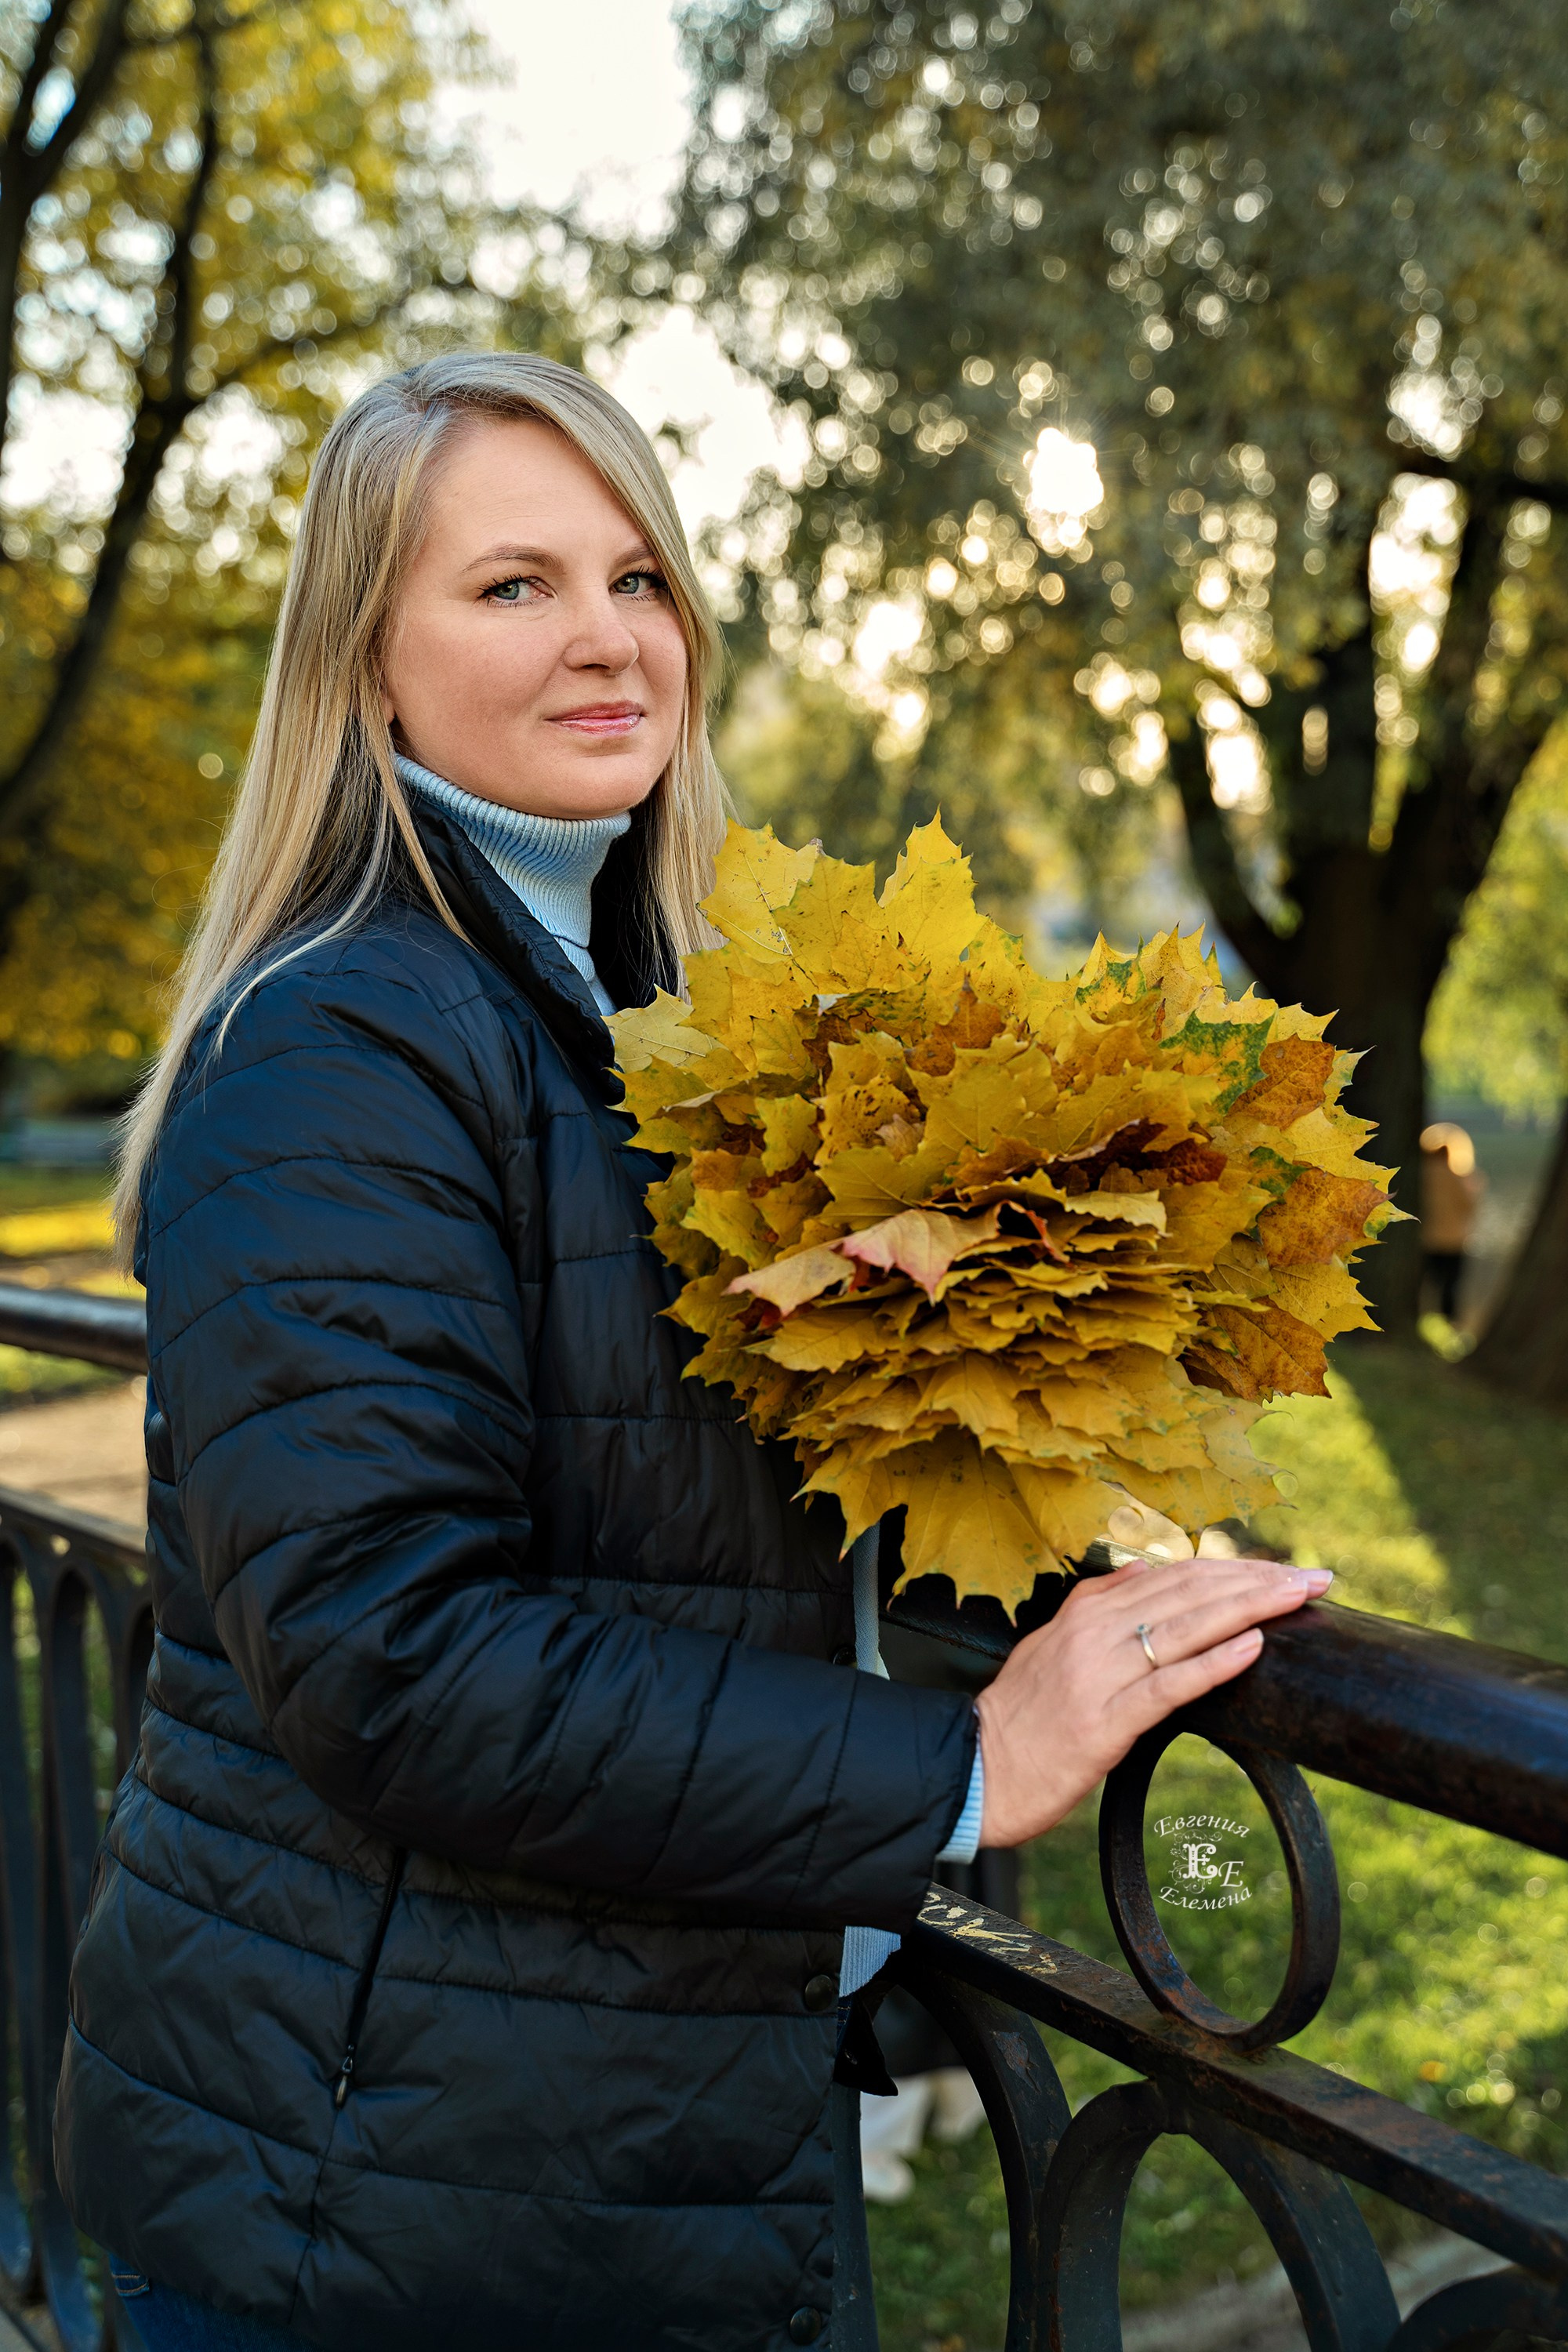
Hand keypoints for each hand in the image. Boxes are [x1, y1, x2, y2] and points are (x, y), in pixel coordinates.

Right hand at [974, 1556, 1332, 1847]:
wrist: (975, 1769)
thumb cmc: (1023, 1718)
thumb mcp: (1057, 1649)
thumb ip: (1104, 1615)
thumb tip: (1152, 1584)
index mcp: (1086, 1608)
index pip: (1176, 1574)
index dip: (1236, 1567)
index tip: (1285, 1569)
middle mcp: (1093, 1630)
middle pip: (1190, 1591)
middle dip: (1259, 1580)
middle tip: (1315, 1579)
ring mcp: (1098, 1673)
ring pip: (1186, 1627)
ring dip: (1251, 1608)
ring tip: (1299, 1598)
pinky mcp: (1104, 1721)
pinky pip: (1168, 1685)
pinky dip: (1213, 1663)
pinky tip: (1252, 1648)